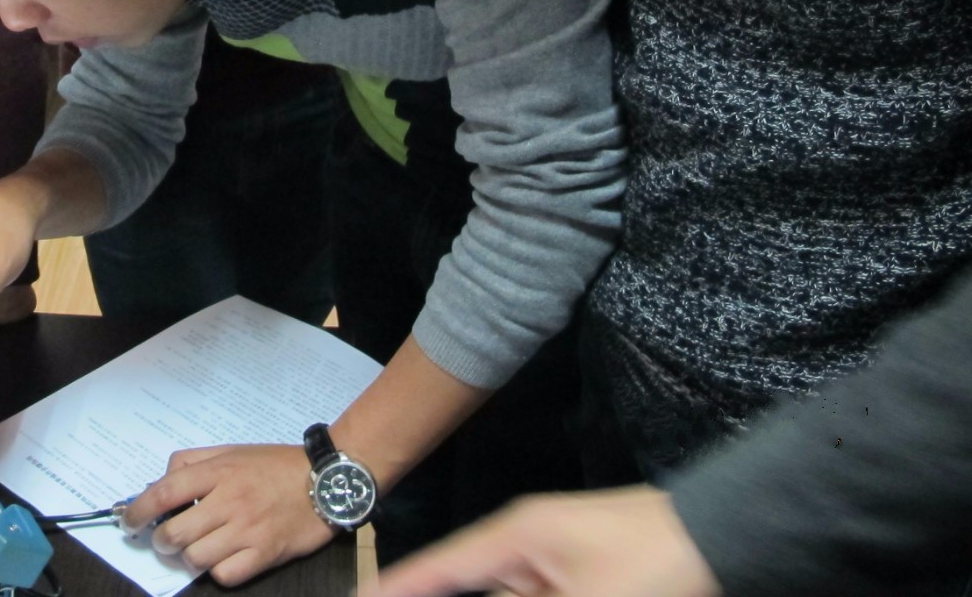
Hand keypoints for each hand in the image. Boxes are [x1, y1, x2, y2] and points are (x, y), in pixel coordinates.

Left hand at [123, 443, 333, 585]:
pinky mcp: (265, 554)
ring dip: (188, 558)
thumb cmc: (275, 465)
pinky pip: (226, 574)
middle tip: (166, 539)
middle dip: (162, 541)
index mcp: (218, 472)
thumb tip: (159, 483)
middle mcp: (230, 501)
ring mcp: (248, 530)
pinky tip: (223, 558)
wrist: (326, 480)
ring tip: (195, 549)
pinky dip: (218, 571)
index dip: (139, 510)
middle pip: (175, 533)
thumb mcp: (232, 450)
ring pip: (196, 558)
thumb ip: (193, 462)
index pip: (165, 493)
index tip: (129, 521)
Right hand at [369, 486, 720, 596]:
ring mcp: (557, 570)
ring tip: (465, 590)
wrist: (732, 540)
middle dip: (436, 593)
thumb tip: (475, 593)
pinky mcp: (584, 586)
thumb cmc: (657, 561)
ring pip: (501, 594)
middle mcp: (528, 551)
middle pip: (466, 587)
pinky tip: (499, 594)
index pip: (439, 569)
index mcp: (516, 539)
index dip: (397, 588)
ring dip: (475, 593)